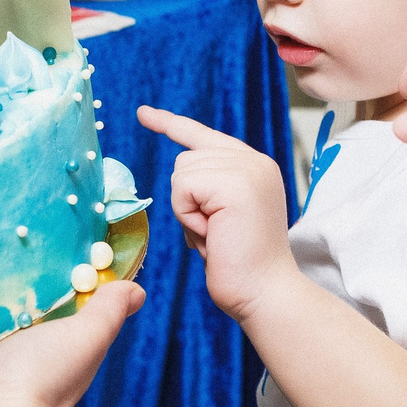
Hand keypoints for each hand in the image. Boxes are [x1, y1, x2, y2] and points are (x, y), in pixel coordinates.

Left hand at [135, 106, 297, 324]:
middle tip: (215, 232)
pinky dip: (188, 215)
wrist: (263, 292)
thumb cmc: (239, 264)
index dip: (171, 124)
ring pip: (182, 172)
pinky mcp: (235, 183)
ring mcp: (248, 169)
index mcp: (254, 166)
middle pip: (185, 158)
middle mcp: (255, 161)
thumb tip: (182, 177)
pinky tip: (213, 233)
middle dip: (187, 201)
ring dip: (188, 210)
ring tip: (216, 234)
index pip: (204, 136)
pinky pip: (184, 187)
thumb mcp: (223, 215)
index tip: (143, 114)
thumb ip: (210, 188)